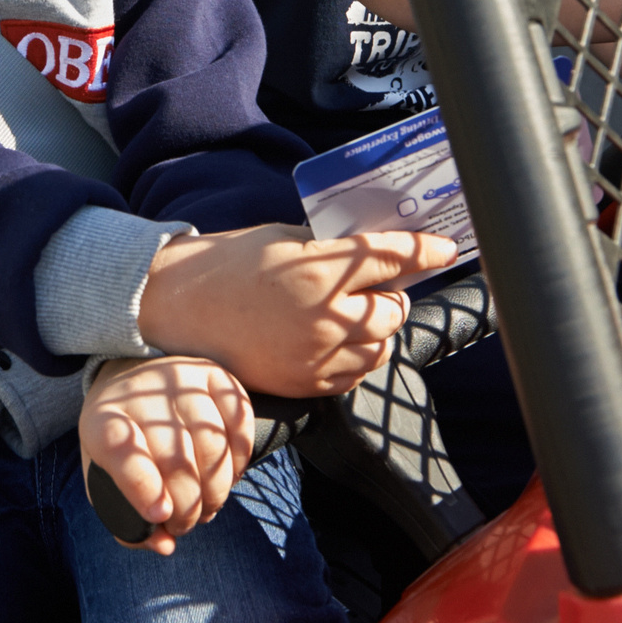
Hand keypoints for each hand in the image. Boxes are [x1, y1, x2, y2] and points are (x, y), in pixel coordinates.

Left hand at [79, 356, 252, 554]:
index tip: (161, 516)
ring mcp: (180, 379)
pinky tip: (228, 475)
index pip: (122, 452)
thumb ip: (128, 523)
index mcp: (103, 421)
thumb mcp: (107, 483)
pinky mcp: (214, 374)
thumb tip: (165, 545)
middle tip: (185, 524)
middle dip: (188, 507)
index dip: (143, 488)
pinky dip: (240, 461)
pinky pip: (240, 424)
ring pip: (213, 445)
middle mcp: (142, 393)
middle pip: (175, 459)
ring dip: (217, 491)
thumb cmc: (121, 448)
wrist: (131, 385)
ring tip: (207, 506)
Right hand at [136, 224, 455, 398]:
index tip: (443, 249)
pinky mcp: (308, 384)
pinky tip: (329, 340)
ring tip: (344, 314)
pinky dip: (353, 356)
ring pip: (379, 345)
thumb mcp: (283, 238)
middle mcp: (325, 316)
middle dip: (388, 294)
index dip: (425, 251)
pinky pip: (355, 373)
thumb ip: (331, 247)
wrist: (178, 310)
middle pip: (392, 308)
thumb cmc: (227, 266)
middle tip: (371, 286)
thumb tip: (376, 254)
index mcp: (319, 269)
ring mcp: (317, 355)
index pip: (392, 258)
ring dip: (373, 328)